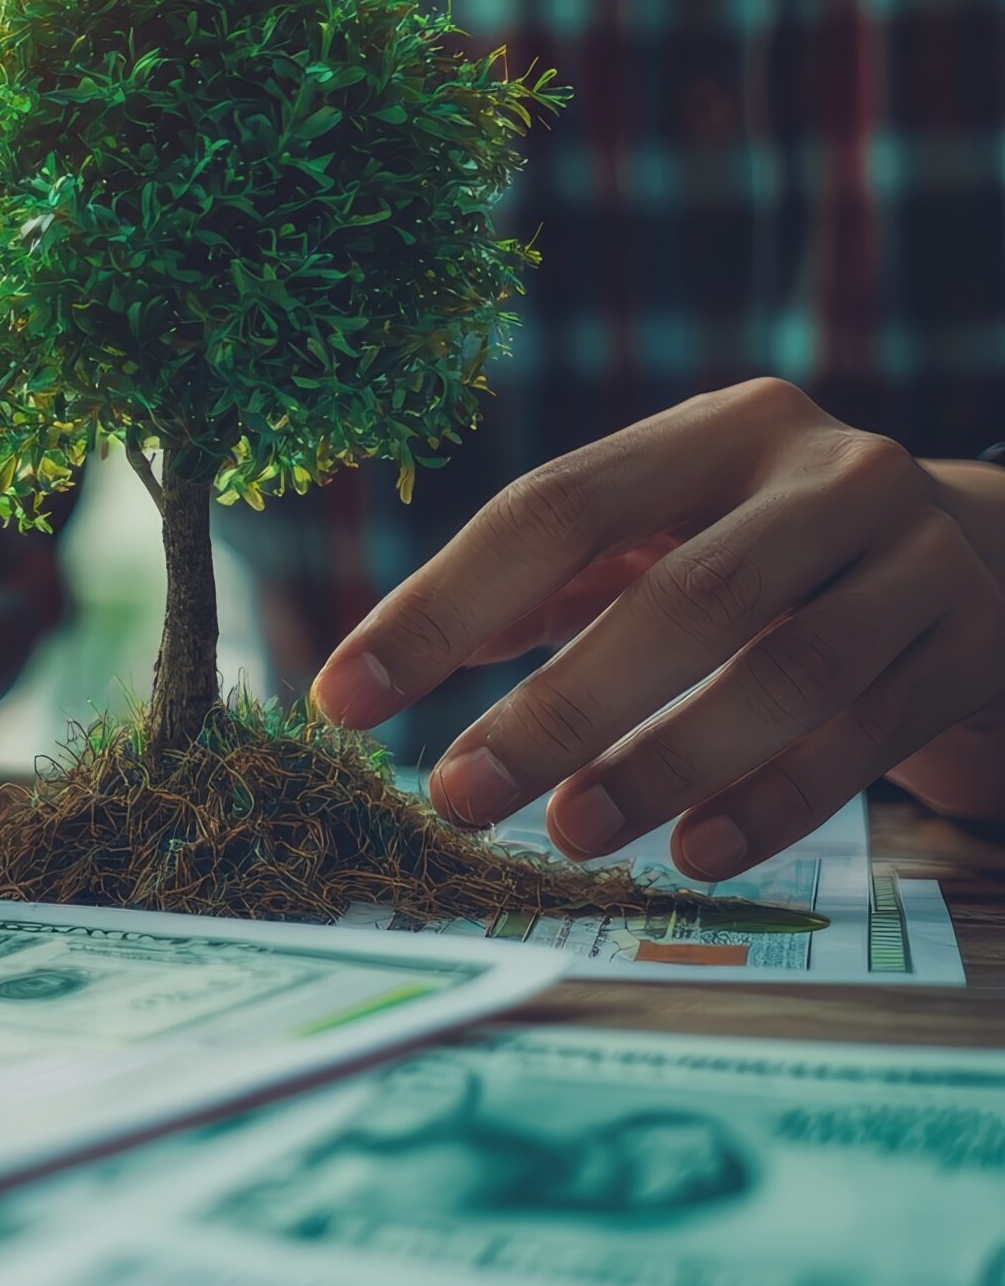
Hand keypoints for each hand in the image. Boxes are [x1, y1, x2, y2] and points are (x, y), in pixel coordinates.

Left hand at [311, 378, 1004, 877]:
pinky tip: (696, 855)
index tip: (345, 698)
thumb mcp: (668, 529)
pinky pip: (864, 737)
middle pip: (680, 596)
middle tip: (459, 793)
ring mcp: (915, 561)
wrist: (993, 555)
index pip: (553, 506)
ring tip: (568, 835)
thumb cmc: (770, 546)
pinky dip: (774, 802)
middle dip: (558, 707)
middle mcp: (827, 477)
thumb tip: (395, 661)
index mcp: (718, 430)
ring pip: (785, 674)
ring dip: (663, 764)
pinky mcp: (972, 648)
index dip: (441, 604)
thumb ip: (544, 585)